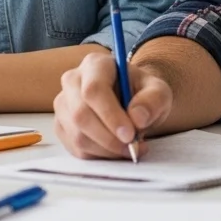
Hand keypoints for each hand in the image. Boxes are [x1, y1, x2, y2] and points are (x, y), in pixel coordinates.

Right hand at [53, 50, 172, 158]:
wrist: (132, 102)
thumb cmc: (143, 93)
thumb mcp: (158, 91)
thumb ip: (153, 100)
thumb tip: (137, 118)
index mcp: (95, 64)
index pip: (94, 90)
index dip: (110, 115)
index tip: (130, 135)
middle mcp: (73, 80)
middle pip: (81, 114)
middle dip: (108, 138)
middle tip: (132, 147)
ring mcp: (63, 104)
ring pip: (77, 135)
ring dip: (106, 150)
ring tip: (129, 148)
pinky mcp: (62, 126)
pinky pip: (76, 149)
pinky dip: (98, 156)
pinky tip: (115, 149)